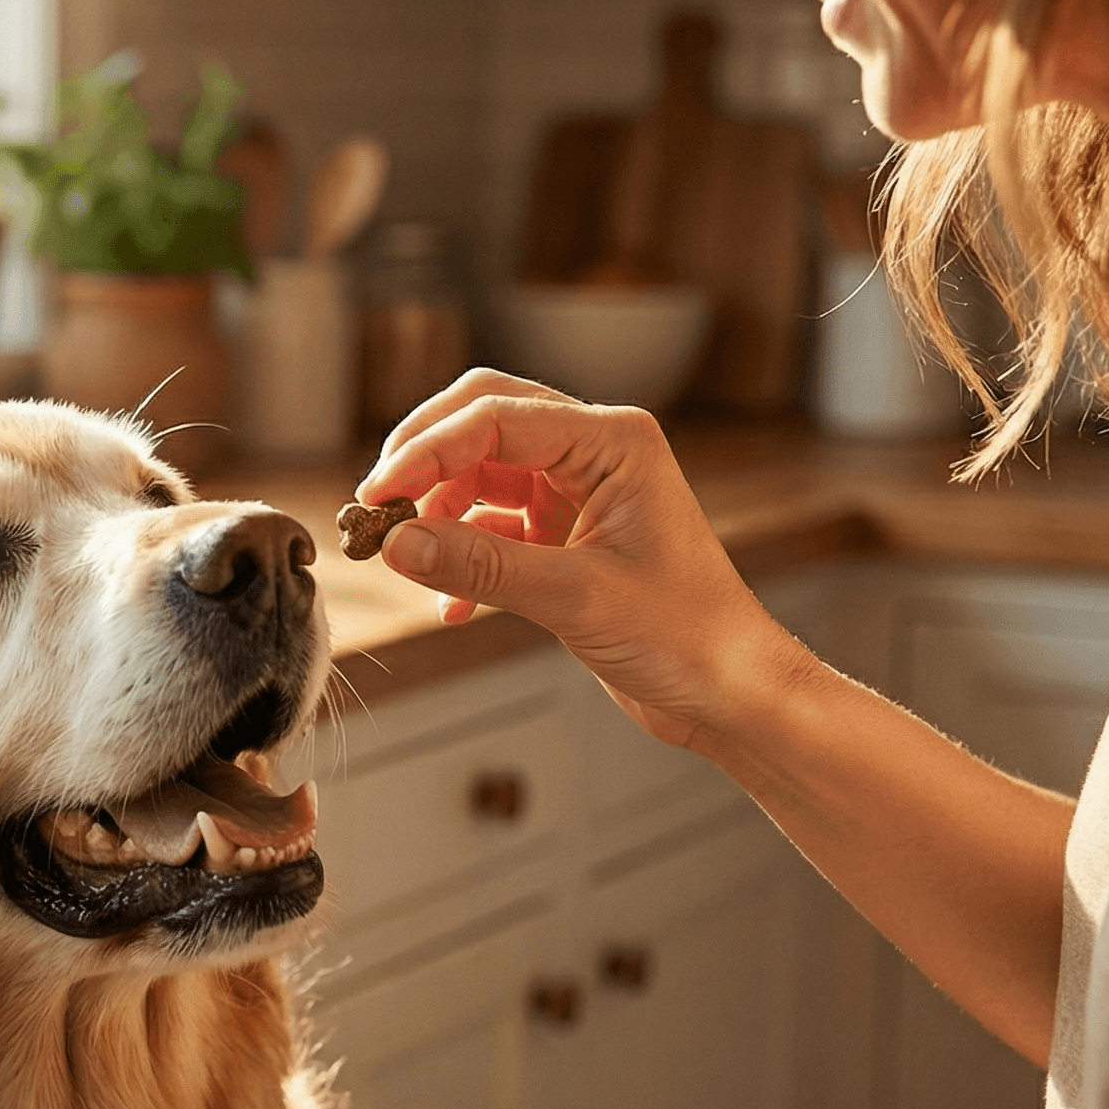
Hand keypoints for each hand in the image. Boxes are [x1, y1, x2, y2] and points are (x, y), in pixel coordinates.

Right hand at [356, 369, 804, 746]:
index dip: (426, 450)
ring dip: (439, 513)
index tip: (377, 494)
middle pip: (483, 420)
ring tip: (406, 560)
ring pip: (482, 473)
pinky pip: (493, 527)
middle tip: (377, 506)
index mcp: (614, 442)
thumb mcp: (574, 597)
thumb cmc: (687, 636)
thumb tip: (396, 542)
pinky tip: (452, 605)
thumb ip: (480, 566)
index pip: (496, 416)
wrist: (731, 693)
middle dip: (425, 461)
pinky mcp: (567, 535)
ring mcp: (580, 492)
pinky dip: (464, 557)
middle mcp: (596, 453)